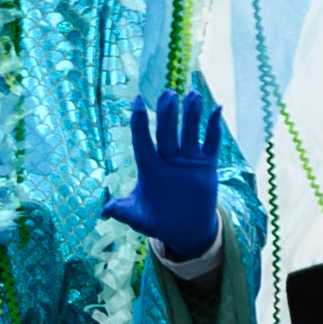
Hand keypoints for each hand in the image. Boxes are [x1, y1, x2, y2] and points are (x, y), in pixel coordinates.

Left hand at [105, 87, 231, 259]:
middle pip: (167, 132)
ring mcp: (188, 160)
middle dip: (167, 113)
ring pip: (189, 132)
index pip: (142, 141)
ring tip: (192, 94)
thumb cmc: (157, 220)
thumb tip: (105, 210)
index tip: (137, 100)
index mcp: (149, 167)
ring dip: (191, 114)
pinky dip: (214, 127)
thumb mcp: (139, 218)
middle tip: (168, 94)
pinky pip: (212, 142)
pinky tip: (216, 108)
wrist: (185, 229)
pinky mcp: (206, 165)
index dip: (139, 122)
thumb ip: (124, 212)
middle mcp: (168, 159)